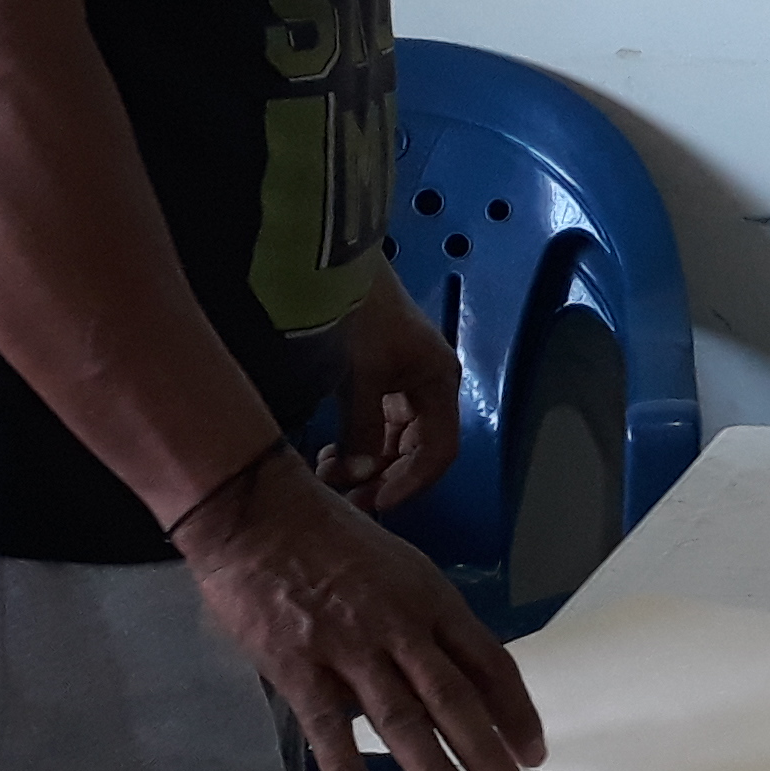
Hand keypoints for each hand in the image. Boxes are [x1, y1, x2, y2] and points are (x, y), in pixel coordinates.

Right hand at [174, 448, 544, 770]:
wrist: (261, 515)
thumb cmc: (334, 540)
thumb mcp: (403, 569)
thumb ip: (427, 623)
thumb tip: (451, 678)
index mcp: (433, 601)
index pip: (490, 664)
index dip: (516, 712)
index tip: (535, 751)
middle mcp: (401, 627)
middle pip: (456, 700)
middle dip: (488, 754)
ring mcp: (350, 649)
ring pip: (402, 720)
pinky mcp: (298, 667)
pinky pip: (326, 728)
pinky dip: (346, 770)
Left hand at [319, 277, 460, 512]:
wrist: (333, 267)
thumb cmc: (359, 317)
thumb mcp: (361, 375)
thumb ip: (361, 429)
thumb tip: (358, 476)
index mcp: (439, 383)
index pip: (440, 451)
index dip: (412, 482)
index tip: (376, 503)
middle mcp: (429, 387)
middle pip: (417, 449)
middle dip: (384, 476)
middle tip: (346, 498)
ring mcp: (405, 382)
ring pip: (394, 440)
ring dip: (367, 463)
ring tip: (330, 475)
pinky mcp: (380, 377)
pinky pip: (376, 424)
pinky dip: (356, 443)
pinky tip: (329, 453)